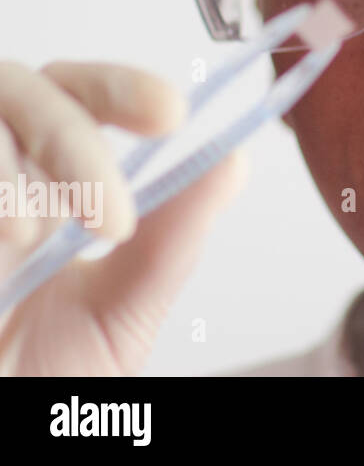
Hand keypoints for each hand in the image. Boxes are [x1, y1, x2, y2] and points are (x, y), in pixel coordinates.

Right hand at [0, 61, 246, 374]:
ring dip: (12, 172)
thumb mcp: (118, 318)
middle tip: (110, 214)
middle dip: (72, 135)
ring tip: (28, 236)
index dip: (120, 88)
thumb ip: (169, 241)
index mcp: (50, 189)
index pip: (79, 98)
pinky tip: (0, 239)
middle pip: (22, 91)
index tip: (172, 113)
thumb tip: (232, 162)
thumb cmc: (44, 383)